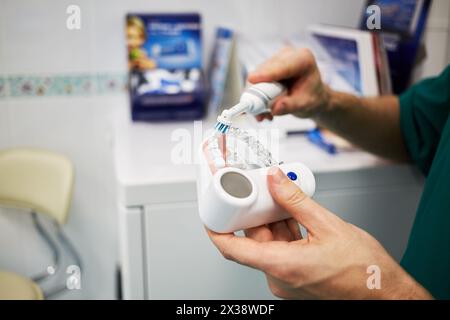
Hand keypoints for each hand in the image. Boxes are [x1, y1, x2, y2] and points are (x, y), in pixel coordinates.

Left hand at [206, 167, 431, 298]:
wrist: (385, 294)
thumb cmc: (364, 271)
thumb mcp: (328, 225)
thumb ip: (296, 201)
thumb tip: (275, 180)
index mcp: (282, 266)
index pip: (232, 249)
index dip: (216, 230)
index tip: (209, 215)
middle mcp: (279, 277)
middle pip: (254, 240)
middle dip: (254, 214)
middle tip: (257, 190)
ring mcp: (287, 279)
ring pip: (269, 243)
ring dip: (273, 221)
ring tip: (281, 198)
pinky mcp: (296, 277)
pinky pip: (281, 250)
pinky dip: (284, 233)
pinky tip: (293, 215)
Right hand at [249, 47, 330, 121]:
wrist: (310, 95)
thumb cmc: (310, 97)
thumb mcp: (304, 105)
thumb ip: (290, 106)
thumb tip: (274, 109)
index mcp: (303, 59)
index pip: (282, 66)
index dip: (266, 73)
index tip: (251, 79)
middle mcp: (287, 55)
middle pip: (265, 70)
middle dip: (259, 91)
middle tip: (260, 113)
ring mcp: (275, 59)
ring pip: (257, 75)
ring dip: (256, 96)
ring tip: (265, 114)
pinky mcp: (266, 66)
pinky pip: (255, 80)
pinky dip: (256, 95)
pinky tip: (263, 108)